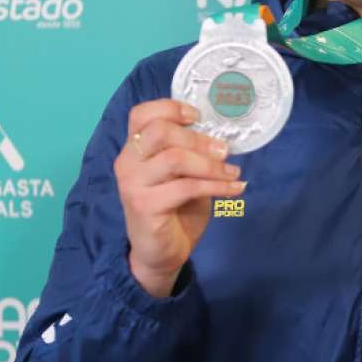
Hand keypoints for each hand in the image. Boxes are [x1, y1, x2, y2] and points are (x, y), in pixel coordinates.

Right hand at [114, 100, 245, 296]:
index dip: (170, 107)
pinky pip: (186, 187)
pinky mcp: (144, 205)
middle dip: (198, 138)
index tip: (198, 116)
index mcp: (134, 148)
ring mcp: (133, 184)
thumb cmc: (174, 209)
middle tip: (224, 150)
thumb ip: (189, 152)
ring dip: (211, 164)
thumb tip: (222, 135)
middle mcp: (128, 162)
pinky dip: (216, 185)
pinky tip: (234, 189)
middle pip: (160, 131)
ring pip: (174, 158)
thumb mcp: (182, 174)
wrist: (160, 254)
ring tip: (232, 172)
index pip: (141, 114)